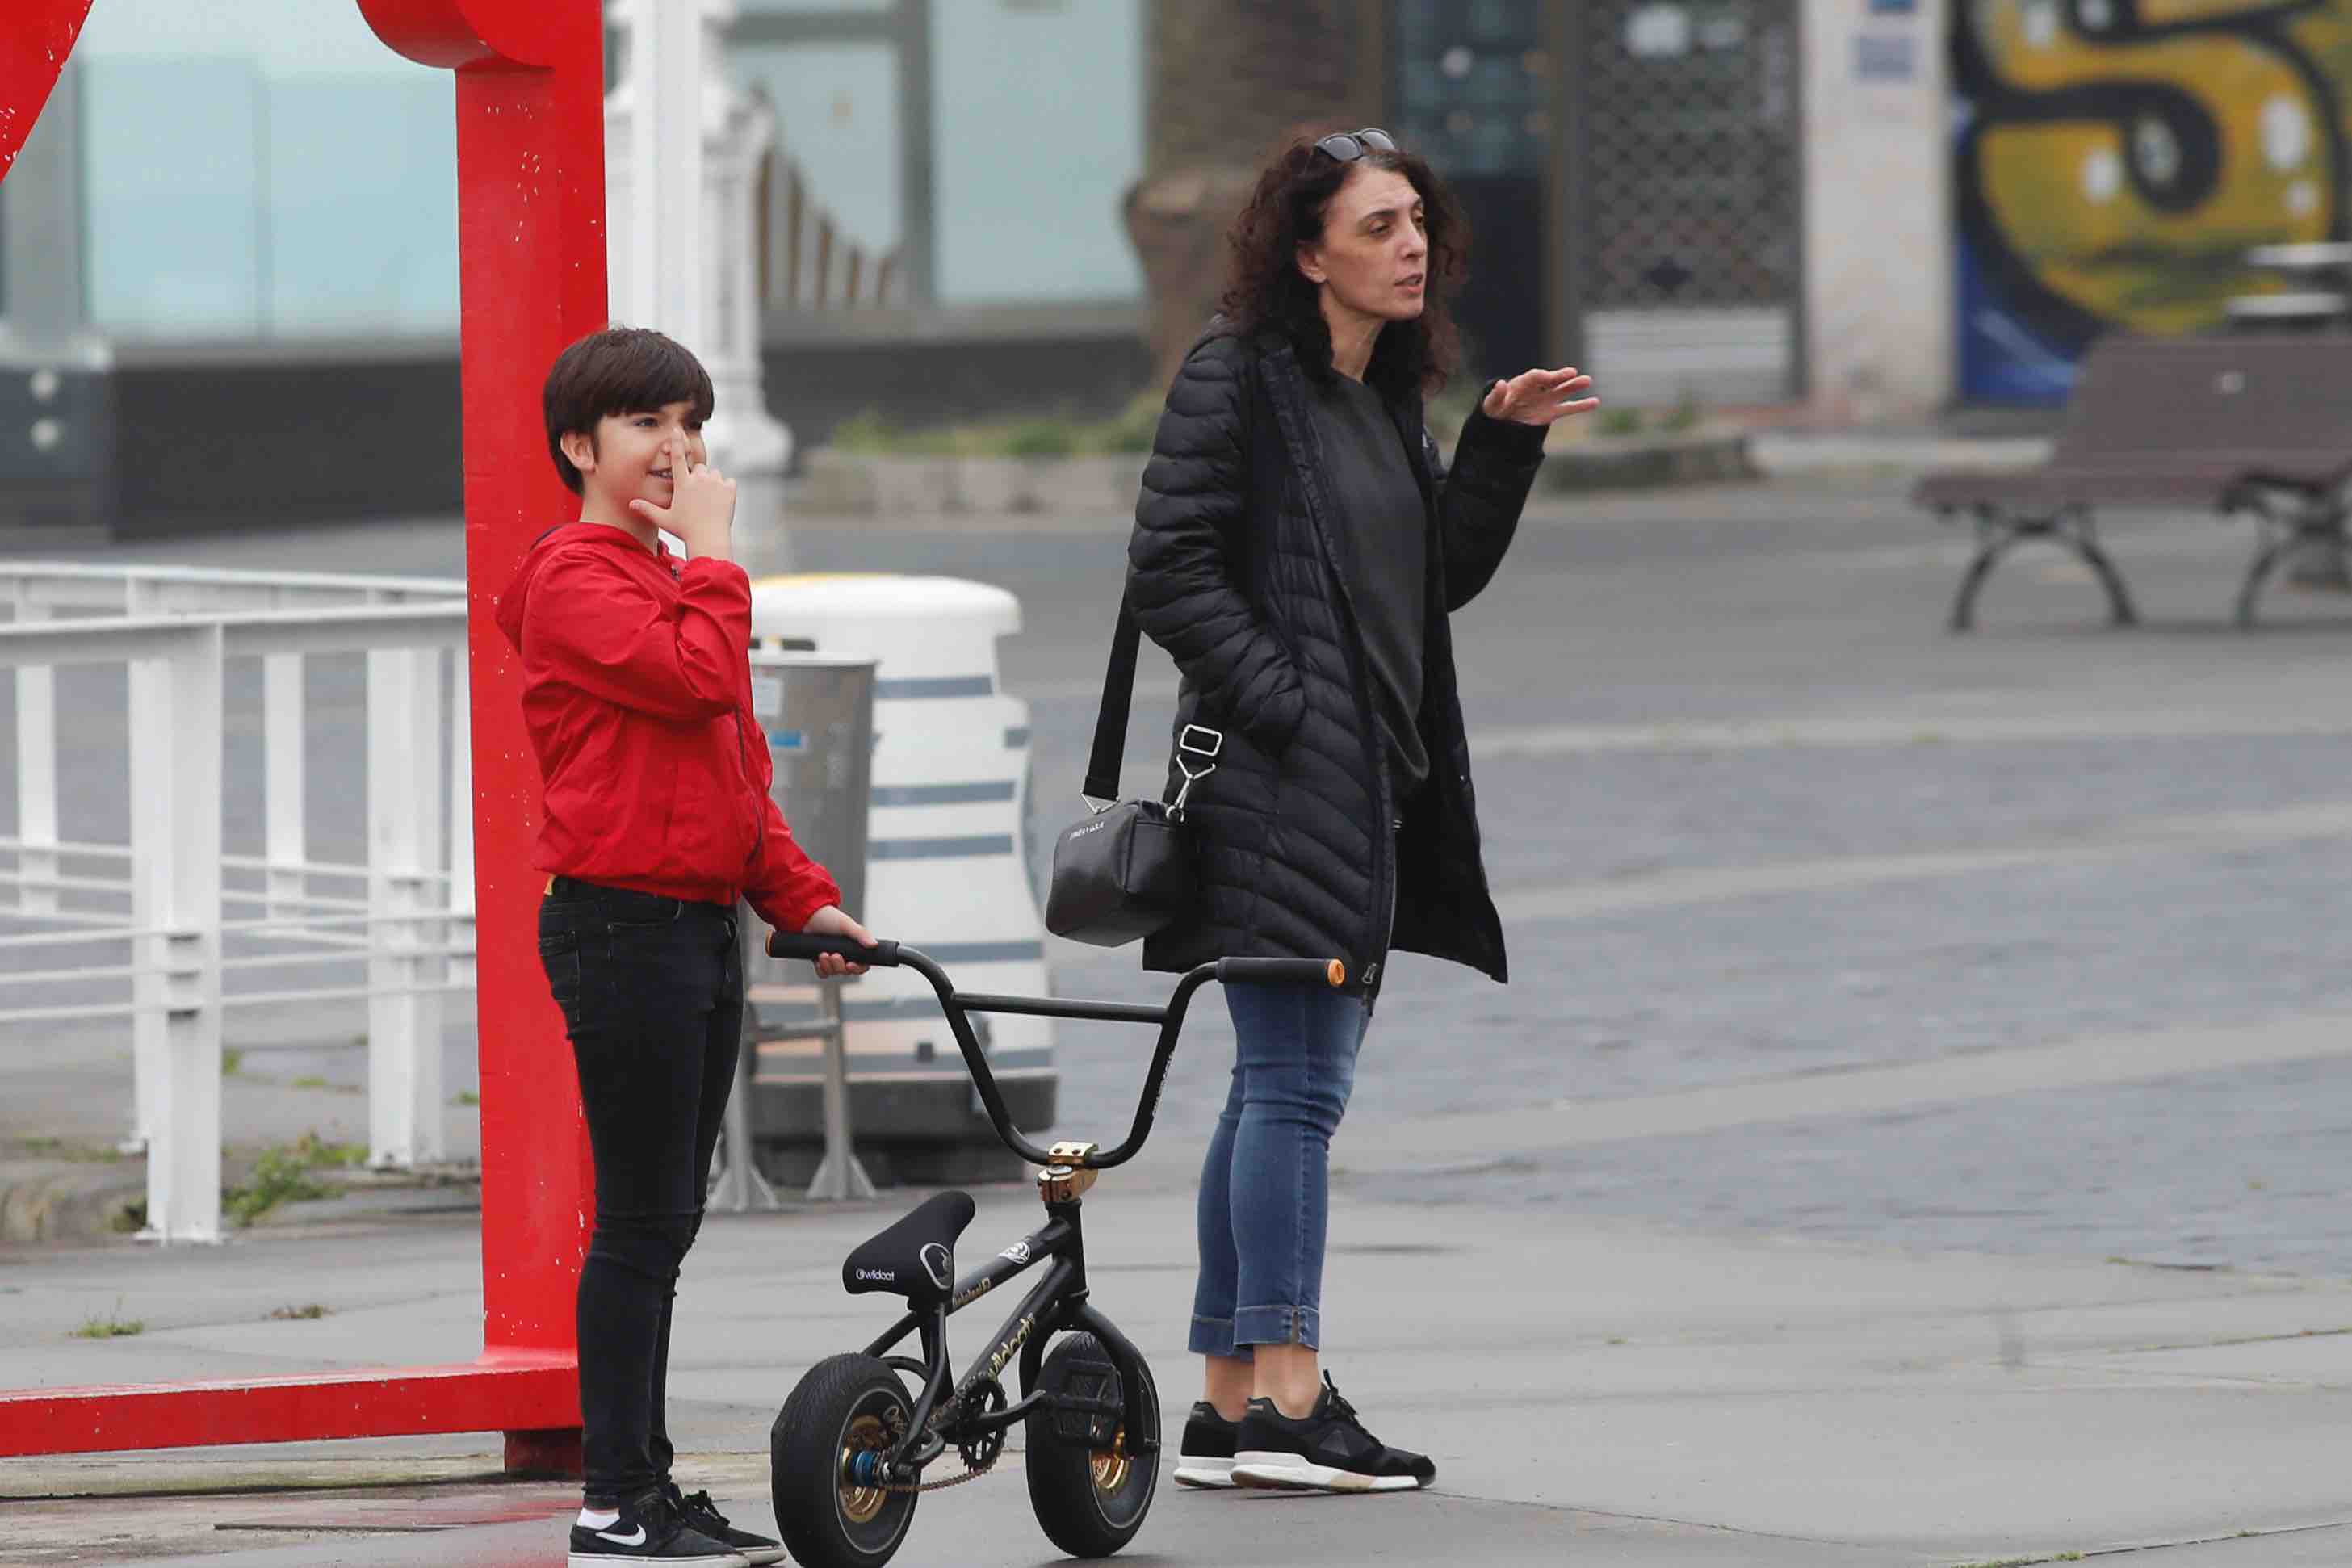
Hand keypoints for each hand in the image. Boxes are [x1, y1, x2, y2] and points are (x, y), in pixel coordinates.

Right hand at [629, 436, 735, 560]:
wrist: (709, 540)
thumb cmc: (685, 530)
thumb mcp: (664, 520)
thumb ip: (647, 509)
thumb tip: (631, 504)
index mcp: (682, 484)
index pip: (676, 457)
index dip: (676, 442)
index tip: (677, 428)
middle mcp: (698, 479)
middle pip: (698, 468)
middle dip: (698, 477)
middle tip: (697, 497)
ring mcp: (715, 482)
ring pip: (714, 474)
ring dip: (712, 482)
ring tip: (708, 501)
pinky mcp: (729, 488)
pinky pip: (729, 482)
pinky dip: (726, 489)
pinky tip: (721, 502)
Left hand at [799, 904, 876, 977]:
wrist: (808, 916)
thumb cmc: (829, 917)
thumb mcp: (847, 925)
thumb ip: (861, 934)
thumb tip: (874, 945)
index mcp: (855, 948)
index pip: (862, 965)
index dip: (858, 968)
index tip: (850, 964)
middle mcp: (845, 955)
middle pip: (847, 971)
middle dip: (839, 966)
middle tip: (834, 955)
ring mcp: (832, 959)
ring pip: (834, 973)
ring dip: (829, 966)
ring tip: (823, 954)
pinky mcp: (821, 961)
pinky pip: (823, 973)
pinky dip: (821, 969)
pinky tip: (818, 960)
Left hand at [1482, 367, 1599, 426]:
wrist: (1501, 424)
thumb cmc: (1495, 410)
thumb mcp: (1491, 405)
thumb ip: (1496, 395)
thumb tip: (1501, 383)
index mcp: (1522, 384)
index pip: (1535, 377)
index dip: (1543, 377)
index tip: (1551, 378)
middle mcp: (1537, 389)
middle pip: (1551, 381)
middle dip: (1560, 377)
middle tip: (1572, 373)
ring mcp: (1545, 400)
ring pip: (1562, 392)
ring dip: (1574, 386)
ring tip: (1587, 381)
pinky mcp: (1551, 413)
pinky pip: (1568, 409)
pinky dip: (1581, 406)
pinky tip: (1595, 402)